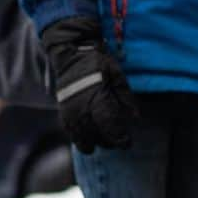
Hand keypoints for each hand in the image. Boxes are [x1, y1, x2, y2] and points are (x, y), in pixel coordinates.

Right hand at [40, 16, 138, 153]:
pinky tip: (88, 142)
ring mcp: (70, 112)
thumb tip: (136, 118)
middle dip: (110, 142)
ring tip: (104, 142)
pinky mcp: (62, 112)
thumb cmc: (98, 63)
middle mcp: (82, 109)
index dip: (120, 138)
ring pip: (82, 137)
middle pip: (97, 135)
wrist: (71, 55)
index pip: (110, 126)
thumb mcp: (118, 76)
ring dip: (95, 143)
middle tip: (118, 142)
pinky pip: (70, 132)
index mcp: (97, 99)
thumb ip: (126, 98)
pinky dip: (79, 139)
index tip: (127, 143)